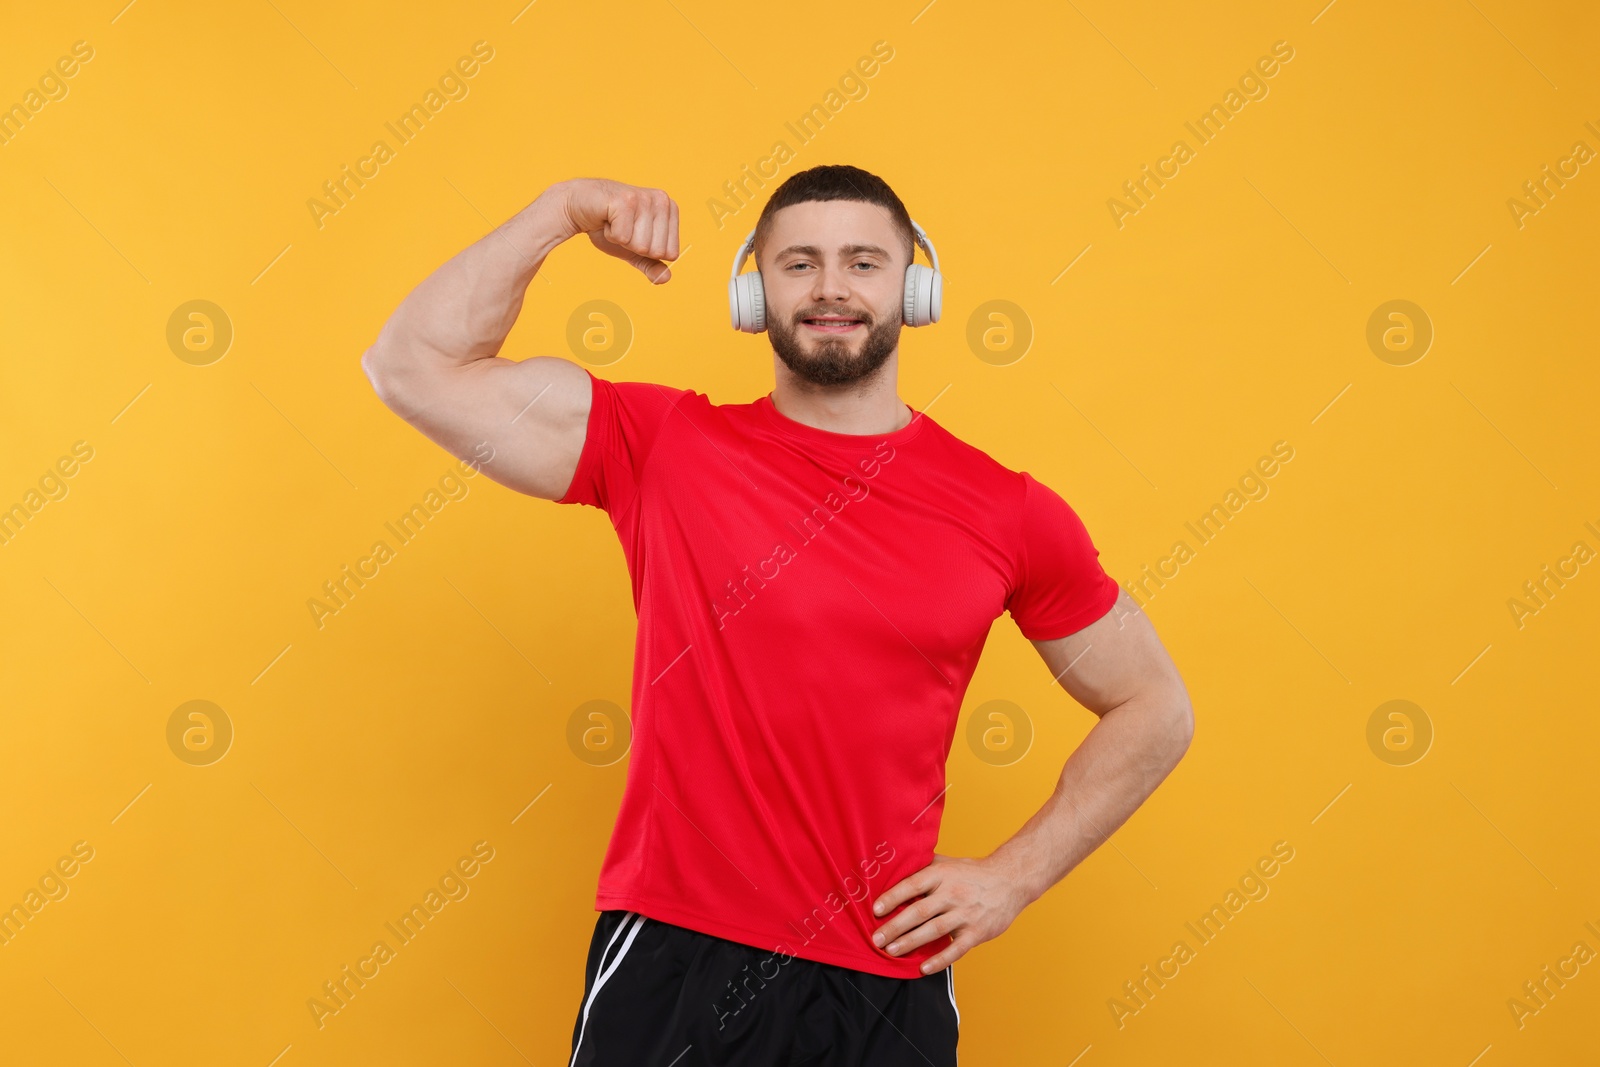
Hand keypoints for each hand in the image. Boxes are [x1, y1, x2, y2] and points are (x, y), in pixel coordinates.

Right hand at [550, 178, 679, 283]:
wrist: (580, 207)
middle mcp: (662, 200)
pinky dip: (610, 234)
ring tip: (615, 222)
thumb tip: (665, 279)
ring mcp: (644, 199)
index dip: (648, 251)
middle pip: (656, 251)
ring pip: (641, 246)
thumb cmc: (610, 226)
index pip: (671, 253)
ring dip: (622, 240)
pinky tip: (607, 219)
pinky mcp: (625, 201)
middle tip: (623, 227)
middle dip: (634, 246)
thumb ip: (652, 265)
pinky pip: (623, 238)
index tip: (635, 233)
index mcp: (671, 209)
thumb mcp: (635, 250)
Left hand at [870, 852, 1032, 973]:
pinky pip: (956, 949)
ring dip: (910, 942)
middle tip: (876, 939)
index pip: (912, 885)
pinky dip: (939, 960)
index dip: (893, 897)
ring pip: (934, 931)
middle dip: (895, 927)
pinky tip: (923, 968)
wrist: (1011, 881)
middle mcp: (952, 894)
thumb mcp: (947, 863)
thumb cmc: (972, 873)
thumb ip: (923, 866)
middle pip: (919, 911)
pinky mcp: (977, 932)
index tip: (875, 910)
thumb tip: (893, 867)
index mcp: (942, 875)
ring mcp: (965, 914)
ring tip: (891, 952)